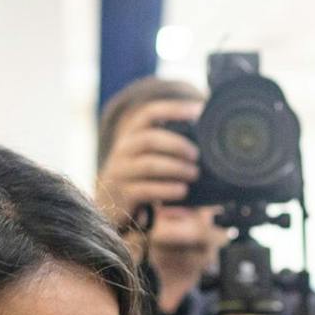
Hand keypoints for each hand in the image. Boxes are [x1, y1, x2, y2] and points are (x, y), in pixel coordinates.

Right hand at [95, 98, 202, 228]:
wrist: (109, 205)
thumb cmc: (140, 177)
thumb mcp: (149, 157)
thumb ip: (169, 147)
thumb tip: (205, 137)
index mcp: (133, 135)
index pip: (150, 113)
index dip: (173, 109)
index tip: (197, 110)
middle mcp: (124, 150)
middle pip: (149, 139)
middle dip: (176, 144)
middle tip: (197, 154)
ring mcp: (121, 173)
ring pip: (148, 165)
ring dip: (175, 168)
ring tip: (194, 174)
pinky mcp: (123, 195)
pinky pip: (146, 189)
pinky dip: (166, 189)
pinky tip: (182, 191)